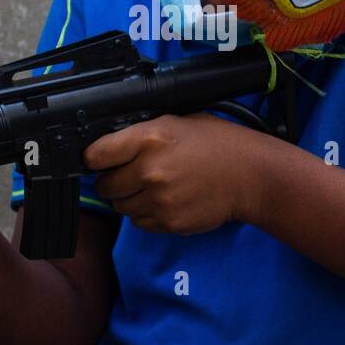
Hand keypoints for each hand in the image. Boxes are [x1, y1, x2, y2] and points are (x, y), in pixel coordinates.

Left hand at [83, 114, 262, 234]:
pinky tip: (164, 200)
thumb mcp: (176, 122)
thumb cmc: (217, 144)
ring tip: (152, 187)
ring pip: (120, 206)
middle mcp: (150, 170)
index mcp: (150, 138)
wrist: (250, 176)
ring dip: (129, 199)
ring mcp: (159, 199)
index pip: (96, 154)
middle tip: (129, 174)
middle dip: (112, 180)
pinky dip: (145, 214)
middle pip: (105, 185)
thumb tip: (109, 146)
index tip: (97, 160)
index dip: (94, 158)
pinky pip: (139, 222)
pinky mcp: (168, 222)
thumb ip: (141, 134)